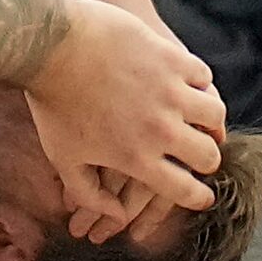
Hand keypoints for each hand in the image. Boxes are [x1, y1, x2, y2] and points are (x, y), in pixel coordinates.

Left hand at [23, 0, 227, 227]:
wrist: (48, 43)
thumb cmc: (50, 102)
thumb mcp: (61, 155)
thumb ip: (88, 192)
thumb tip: (116, 217)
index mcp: (136, 157)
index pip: (184, 191)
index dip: (197, 198)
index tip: (202, 196)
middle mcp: (160, 129)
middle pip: (206, 156)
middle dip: (207, 161)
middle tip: (204, 159)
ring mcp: (169, 92)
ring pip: (213, 116)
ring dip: (210, 123)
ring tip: (205, 124)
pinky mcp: (172, 58)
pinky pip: (202, 77)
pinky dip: (200, 84)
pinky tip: (194, 87)